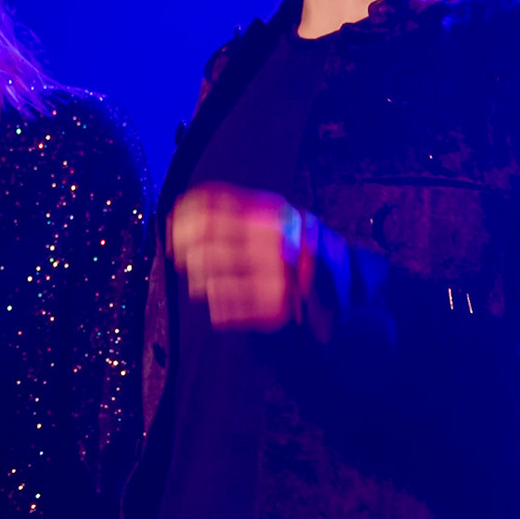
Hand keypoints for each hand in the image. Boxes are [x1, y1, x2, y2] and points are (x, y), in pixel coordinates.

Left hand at [169, 183, 308, 331]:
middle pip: (204, 244)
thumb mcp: (277, 216)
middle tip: (180, 252)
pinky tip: (226, 296)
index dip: (183, 217)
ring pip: (208, 279)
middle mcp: (276, 244)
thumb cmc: (298, 246)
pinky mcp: (276, 310)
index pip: (212, 208)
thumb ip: (236, 210)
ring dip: (198, 278)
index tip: (173, 225)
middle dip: (183, 249)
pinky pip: (223, 308)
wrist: (346, 282)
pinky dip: (217, 303)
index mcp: (274, 214)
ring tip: (206, 277)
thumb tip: (179, 211)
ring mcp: (277, 278)